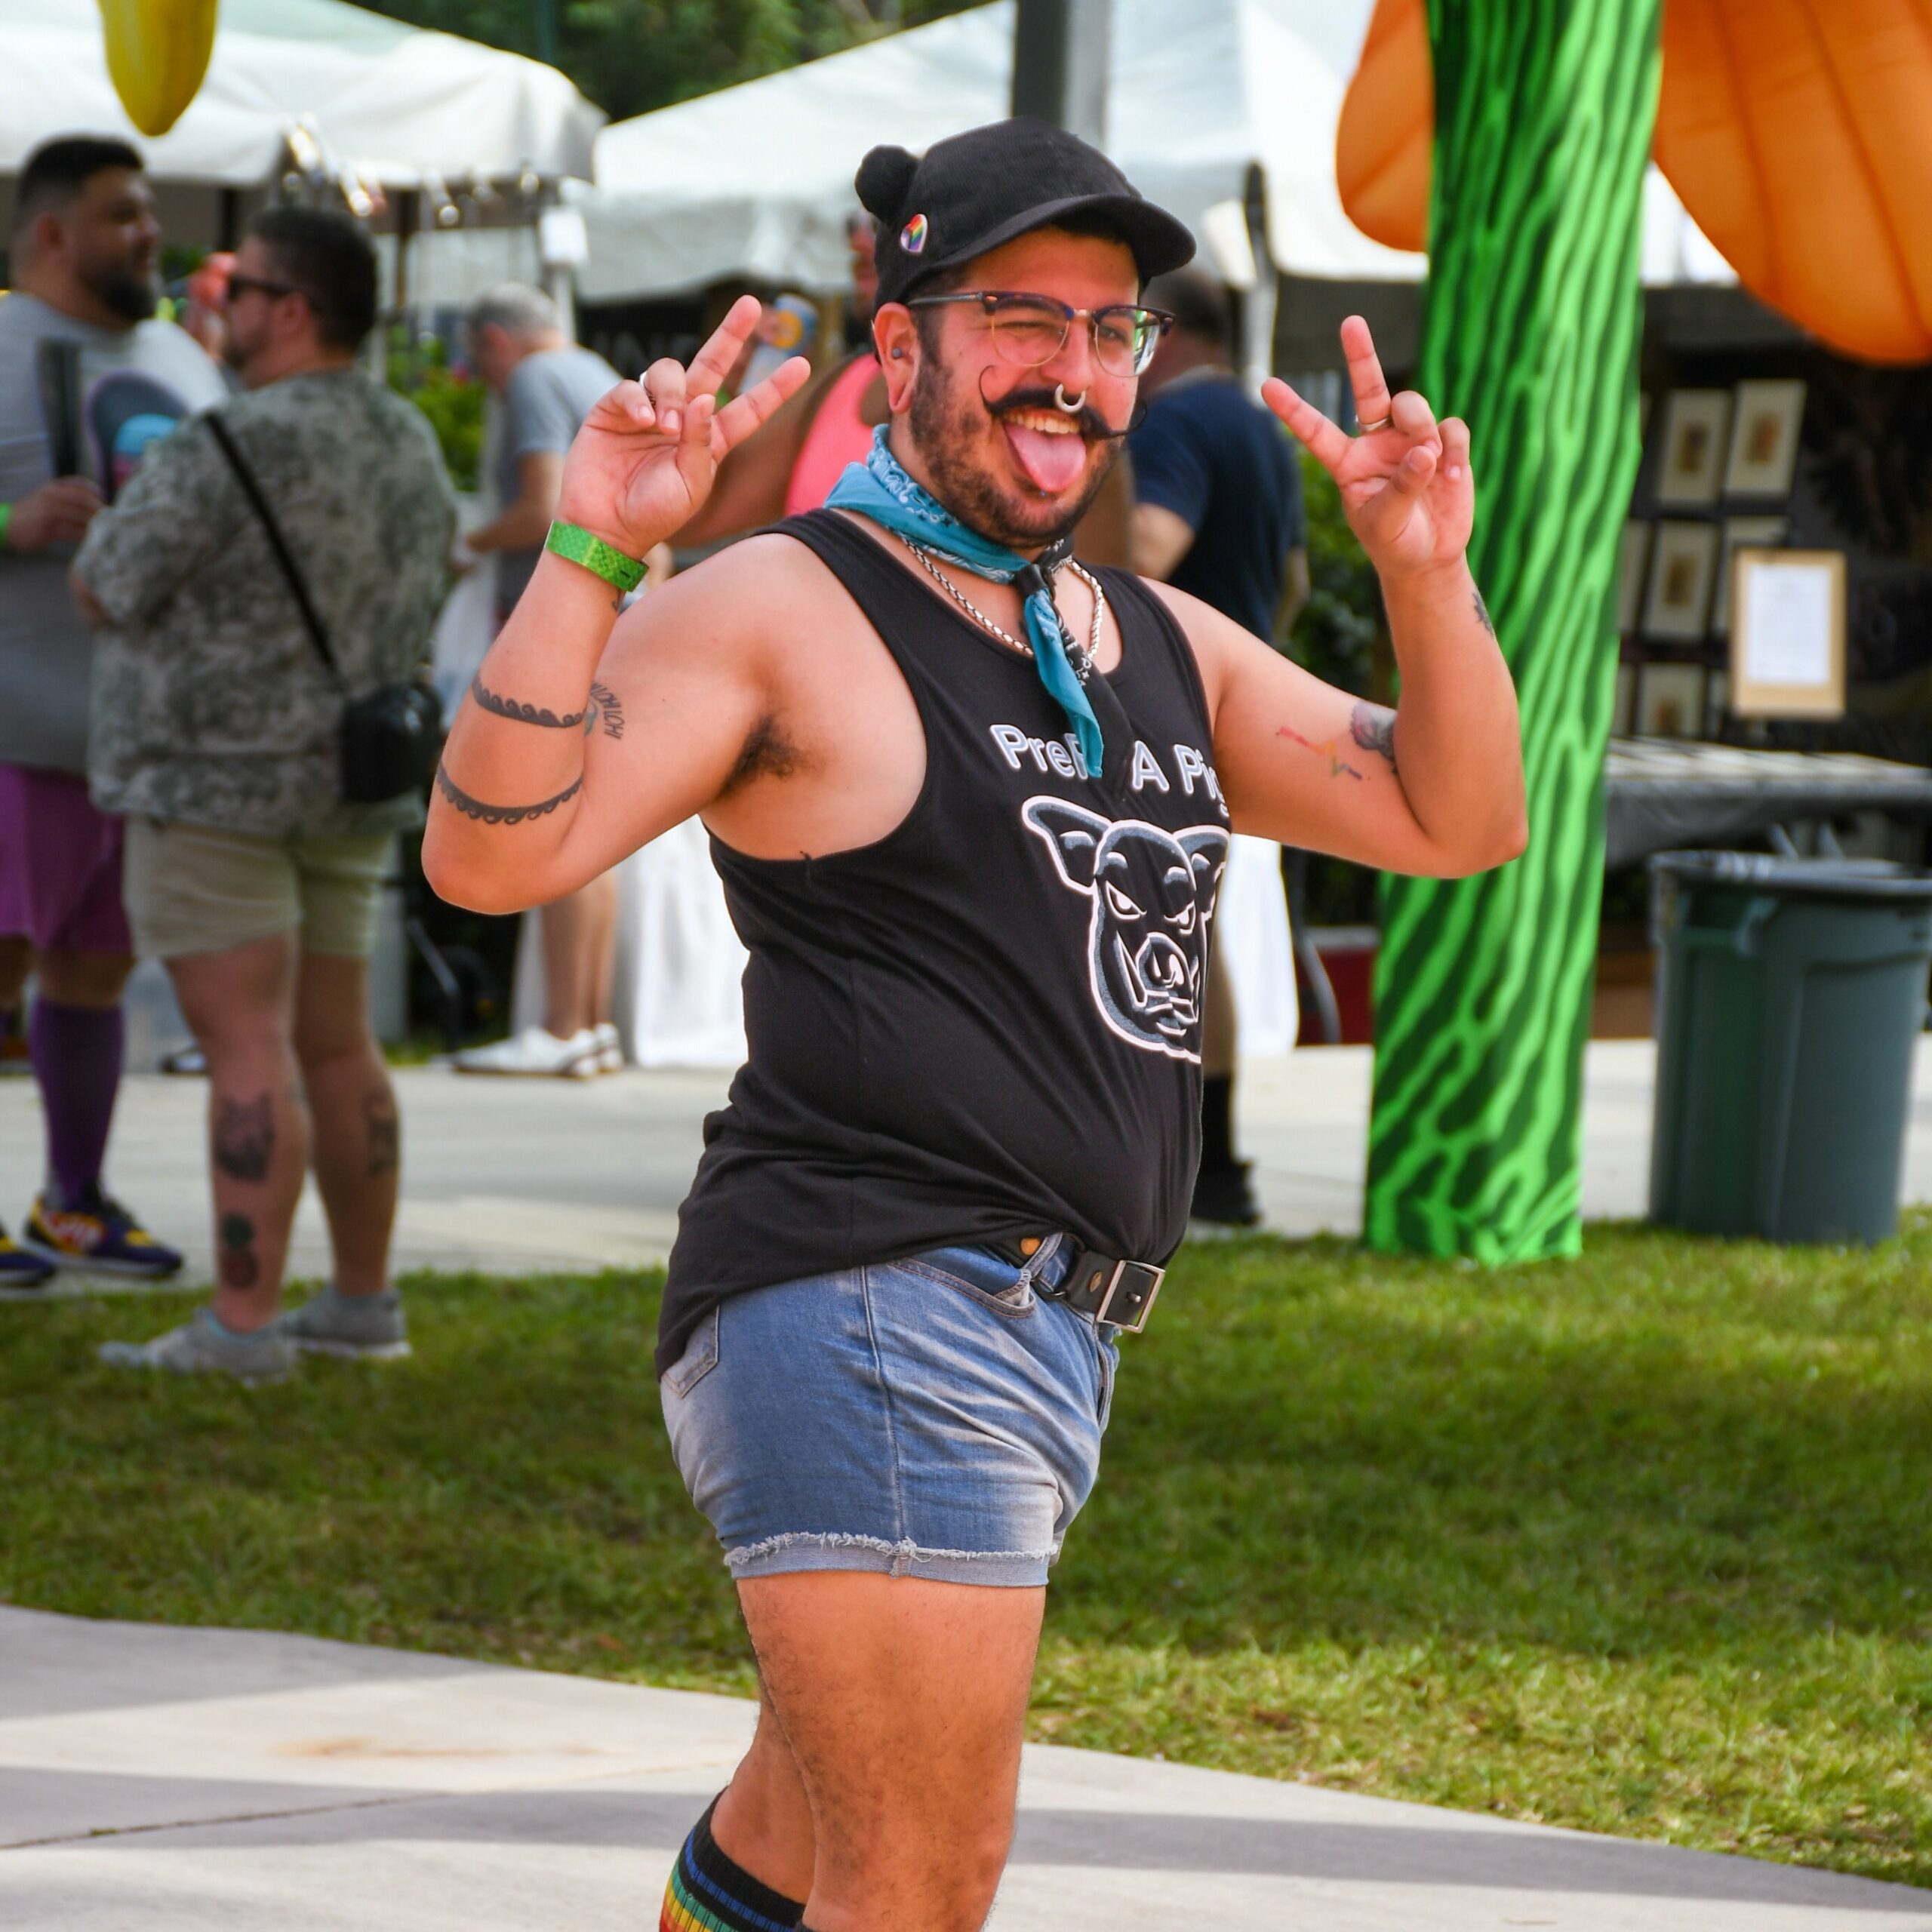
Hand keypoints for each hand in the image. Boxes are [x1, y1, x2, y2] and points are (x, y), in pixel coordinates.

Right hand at [7, 477, 103, 551]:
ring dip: (95, 524)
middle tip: (111, 520)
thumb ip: (65, 498)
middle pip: (83, 500)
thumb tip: (94, 505)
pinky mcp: (48, 528)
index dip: (95, 492)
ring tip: (106, 531)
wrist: (6, 525)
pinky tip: (93, 540)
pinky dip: (85, 535)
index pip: (79, 484)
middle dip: (99, 510)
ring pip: (80, 516)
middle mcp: (51, 496)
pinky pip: (73, 531)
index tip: (104, 501)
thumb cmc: (31, 514)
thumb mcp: (45, 499)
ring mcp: (49, 511)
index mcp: (52, 488)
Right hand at [553, 296, 812, 558]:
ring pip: (669, 372)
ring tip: (665, 427)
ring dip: (672, 393)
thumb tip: (706, 399)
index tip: (803, 364)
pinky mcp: (615, 409)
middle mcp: (683, 419)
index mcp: (710, 441)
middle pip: (712, 366)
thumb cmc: (653, 514)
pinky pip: (632, 386)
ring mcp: (649, 410)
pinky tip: (642, 419)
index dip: (773, 388)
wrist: (605, 527)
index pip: (748, 408)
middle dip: (732, 335)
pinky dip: (638, 399)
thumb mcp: (690, 486)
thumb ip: (702, 444)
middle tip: (753, 305)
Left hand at [1262, 317, 1472, 581]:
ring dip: (1421, 429)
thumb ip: (1400, 488)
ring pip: (1414, 406)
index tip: (1265, 386)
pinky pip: (1451, 427)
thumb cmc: (1395, 542)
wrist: (1430, 556)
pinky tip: (1451, 477)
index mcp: (1348, 462)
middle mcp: (1377, 442)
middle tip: (1350, 322)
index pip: (1317, 432)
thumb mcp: (1385, 523)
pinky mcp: (1445, 443)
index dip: (1294, 411)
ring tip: (1429, 464)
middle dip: (1361, 355)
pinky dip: (1453, 450)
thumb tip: (1423, 452)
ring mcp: (1412, 439)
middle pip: (1370, 389)